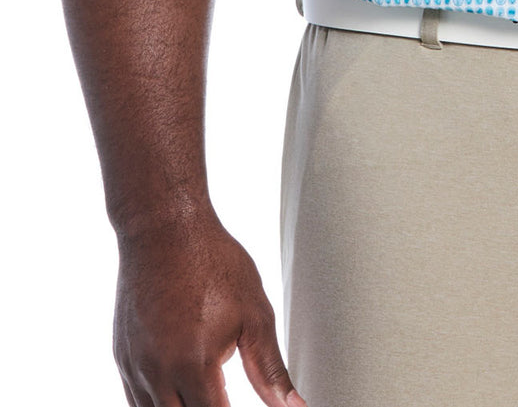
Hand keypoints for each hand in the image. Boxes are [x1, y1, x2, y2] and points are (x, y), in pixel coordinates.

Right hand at [112, 210, 305, 406]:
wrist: (163, 229)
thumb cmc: (212, 263)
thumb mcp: (254, 313)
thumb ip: (270, 368)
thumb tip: (295, 406)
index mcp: (193, 366)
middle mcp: (157, 374)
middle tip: (224, 395)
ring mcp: (134, 368)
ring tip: (205, 393)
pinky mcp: (122, 357)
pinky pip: (134, 400)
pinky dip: (157, 405)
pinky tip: (179, 396)